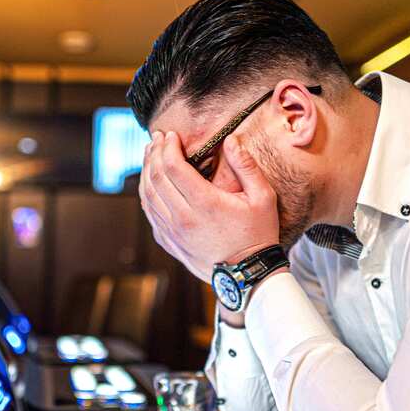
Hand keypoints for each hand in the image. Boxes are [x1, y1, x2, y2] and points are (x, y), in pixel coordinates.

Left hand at [139, 130, 279, 281]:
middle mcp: (183, 218)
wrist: (248, 275)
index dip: (168, 146)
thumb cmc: (258, 235)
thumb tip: (231, 140)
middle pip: (156, 178)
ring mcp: (173, 232)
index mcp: (205, 203)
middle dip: (153, 153)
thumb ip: (246, 166)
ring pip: (148, 196)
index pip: (173, 167)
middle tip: (156, 139)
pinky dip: (146, 194)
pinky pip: (150, 214)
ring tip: (150, 154)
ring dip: (146, 171)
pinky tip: (150, 183)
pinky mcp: (170, 243)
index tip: (170, 135)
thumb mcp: (263, 197)